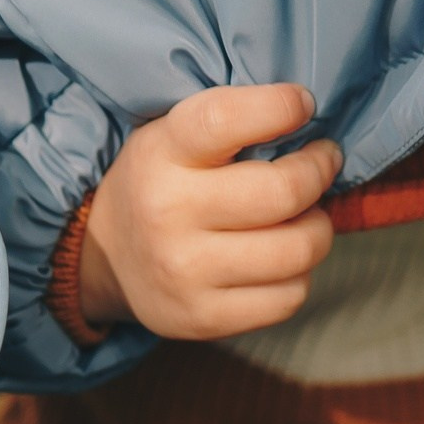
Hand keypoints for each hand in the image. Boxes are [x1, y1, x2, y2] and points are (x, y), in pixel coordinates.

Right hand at [78, 83, 341, 339]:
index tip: (303, 105)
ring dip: (317, 228)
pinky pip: (289, 298)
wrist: (101, 257)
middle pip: (284, 191)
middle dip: (319, 172)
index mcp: (161, 153)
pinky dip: (298, 276)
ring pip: (298, 249)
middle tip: (322, 163)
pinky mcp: (202, 318)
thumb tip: (308, 114)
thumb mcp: (172, 134)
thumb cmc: (161, 182)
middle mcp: (168, 212)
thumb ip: (231, 120)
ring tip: (304, 216)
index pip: (225, 119)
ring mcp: (185, 272)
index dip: (279, 107)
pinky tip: (280, 260)